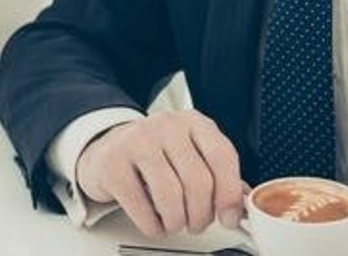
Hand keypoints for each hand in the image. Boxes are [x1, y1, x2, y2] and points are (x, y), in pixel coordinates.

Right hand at [75, 111, 246, 236]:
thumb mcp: (190, 155)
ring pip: (171, 196)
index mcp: (193, 122)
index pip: (222, 156)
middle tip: (196, 224)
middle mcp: (167, 126)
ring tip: (174, 222)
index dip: (229, 194)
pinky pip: (141, 206)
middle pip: (198, 181)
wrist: (107, 147)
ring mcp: (137, 140)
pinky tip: (153, 222)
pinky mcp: (113, 162)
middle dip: (201, 215)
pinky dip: (152, 225)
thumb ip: (217, 176)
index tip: (228, 217)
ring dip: (176, 221)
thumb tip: (240, 205)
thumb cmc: (155, 155)